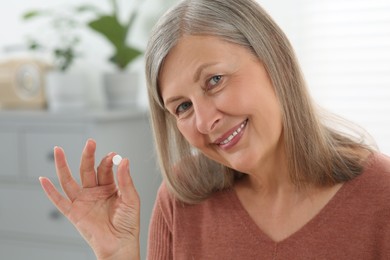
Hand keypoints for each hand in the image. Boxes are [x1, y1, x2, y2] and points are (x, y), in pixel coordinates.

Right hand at [39, 139, 139, 259]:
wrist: (120, 245)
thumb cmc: (128, 224)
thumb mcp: (131, 199)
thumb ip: (126, 180)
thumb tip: (124, 160)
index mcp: (109, 187)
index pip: (104, 168)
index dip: (108, 161)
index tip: (113, 155)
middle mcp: (94, 192)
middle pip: (87, 169)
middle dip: (88, 155)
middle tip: (90, 142)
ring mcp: (83, 201)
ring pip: (69, 180)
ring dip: (63, 165)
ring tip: (58, 150)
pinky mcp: (74, 213)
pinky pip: (59, 201)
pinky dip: (50, 191)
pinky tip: (43, 179)